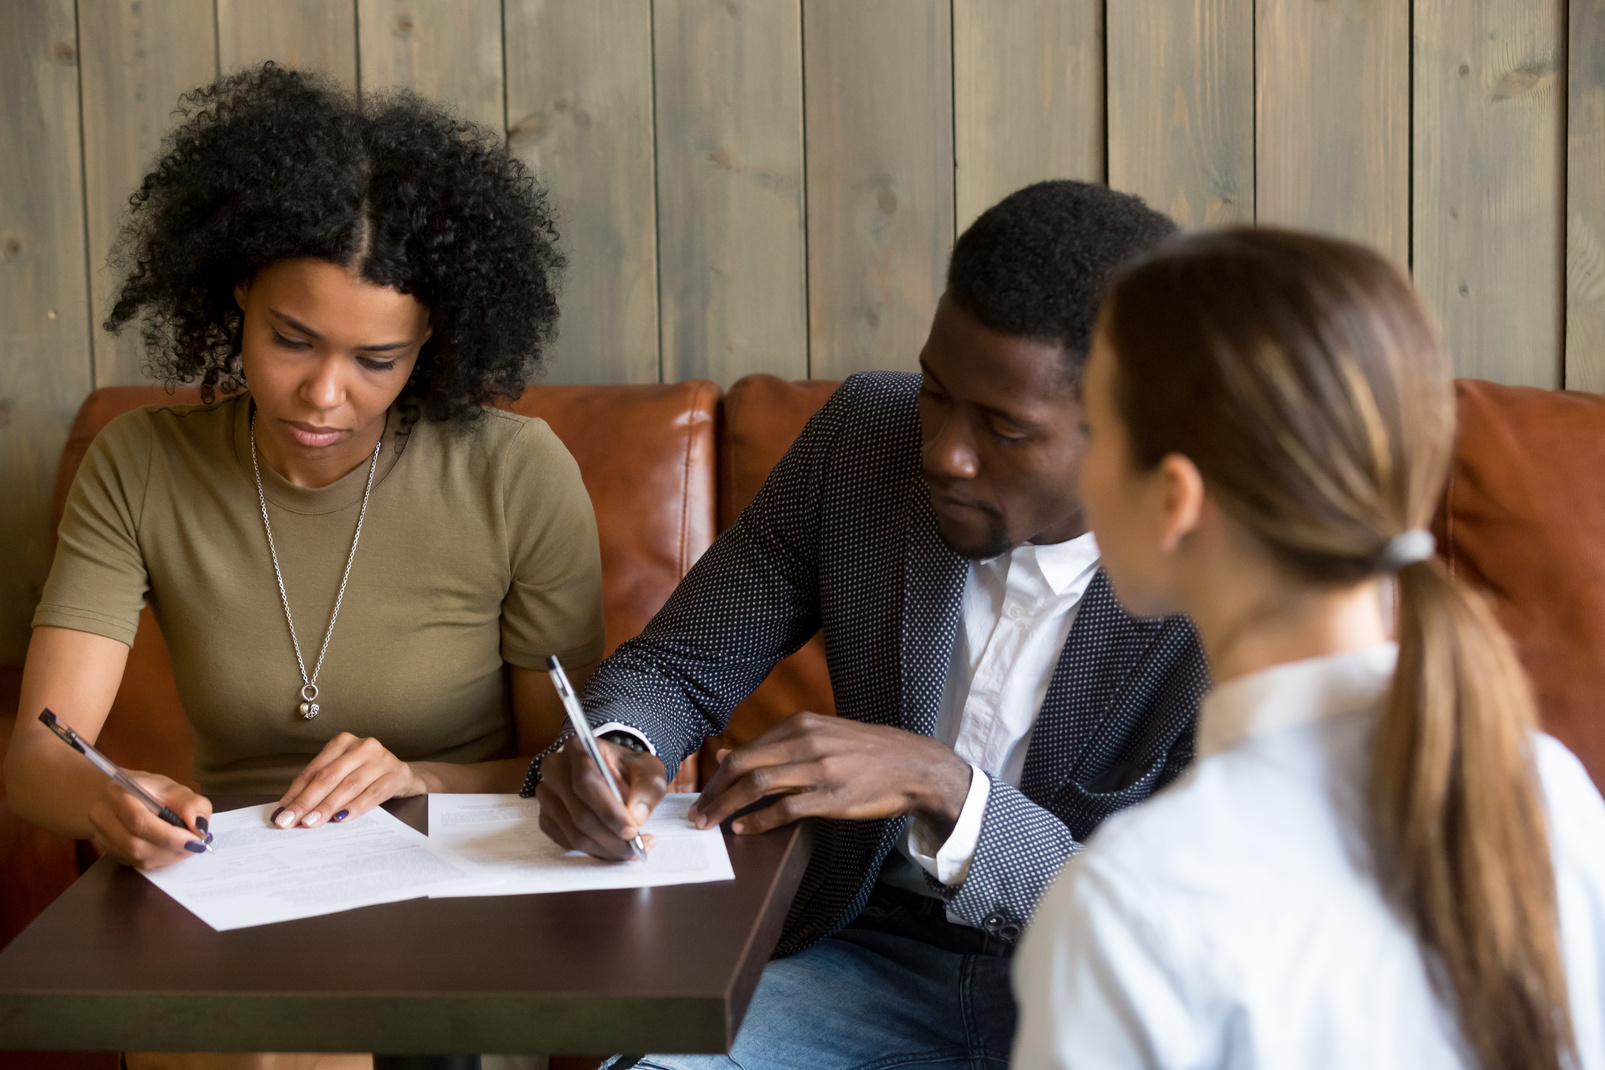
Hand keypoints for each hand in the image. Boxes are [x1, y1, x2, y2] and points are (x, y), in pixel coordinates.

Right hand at [87, 772, 211, 869]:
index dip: (170, 836)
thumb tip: (199, 827)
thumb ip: (189, 803)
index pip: (140, 821)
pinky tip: (171, 851)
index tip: (196, 840)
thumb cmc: (145, 789)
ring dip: (167, 857)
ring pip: (136, 859)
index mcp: (118, 793)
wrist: (114, 796)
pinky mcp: (109, 851)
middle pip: (136, 845)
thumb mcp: (171, 787)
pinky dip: (159, 860)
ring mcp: (102, 837)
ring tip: (187, 847)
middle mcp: (103, 817)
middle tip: (196, 846)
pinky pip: (135, 864)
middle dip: (172, 849)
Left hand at [273, 732, 426, 828]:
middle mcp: (363, 746)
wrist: (405, 776)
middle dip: (305, 801)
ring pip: (349, 786)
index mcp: (343, 742)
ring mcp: (382, 759)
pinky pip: (373, 794)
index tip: (280, 812)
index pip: (314, 771)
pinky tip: (341, 818)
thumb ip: (321, 786)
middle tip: (288, 820)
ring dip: (327, 807)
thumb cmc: (368, 776)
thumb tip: (289, 809)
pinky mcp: (397, 775)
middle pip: (329, 777)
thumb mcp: (344, 773)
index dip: (295, 792)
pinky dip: (355, 807)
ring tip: (310, 822)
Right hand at [536, 734, 665, 859]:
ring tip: (633, 849)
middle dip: (612, 836)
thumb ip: (647, 789)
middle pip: (579, 812)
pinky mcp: (546, 817)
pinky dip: (594, 850)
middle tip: (638, 846)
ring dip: (606, 848)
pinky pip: (568, 842)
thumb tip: (637, 816)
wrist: (615, 773)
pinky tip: (615, 848)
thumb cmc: (630, 769)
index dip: (608, 809)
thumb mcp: (649, 770)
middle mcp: (555, 769)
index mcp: (577, 747)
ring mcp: (547, 795)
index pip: (586, 781)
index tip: (632, 830)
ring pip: (574, 832)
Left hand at [688, 712, 971, 835]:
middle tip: (696, 813)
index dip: (718, 774)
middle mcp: (806, 742)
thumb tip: (729, 753)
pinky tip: (743, 830)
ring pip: (758, 785)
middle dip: (714, 791)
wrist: (911, 765)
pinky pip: (785, 809)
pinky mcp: (832, 796)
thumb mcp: (820, 736)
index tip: (702, 792)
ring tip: (710, 823)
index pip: (746, 748)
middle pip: (744, 764)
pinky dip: (759, 821)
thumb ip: (777, 744)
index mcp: (801, 724)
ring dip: (727, 807)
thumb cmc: (863, 752)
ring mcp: (819, 769)